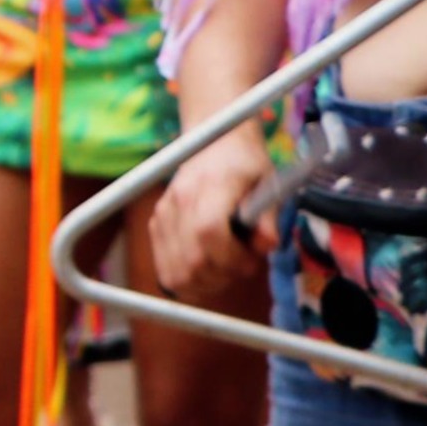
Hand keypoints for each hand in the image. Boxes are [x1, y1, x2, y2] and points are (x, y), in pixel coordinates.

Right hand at [149, 126, 275, 303]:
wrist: (214, 141)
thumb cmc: (246, 165)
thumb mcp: (269, 185)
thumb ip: (269, 219)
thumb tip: (265, 246)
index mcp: (209, 187)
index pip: (209, 233)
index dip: (232, 258)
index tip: (251, 259)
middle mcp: (178, 203)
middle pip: (190, 262)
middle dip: (223, 277)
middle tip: (242, 266)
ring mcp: (163, 216)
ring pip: (175, 274)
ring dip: (205, 284)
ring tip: (225, 269)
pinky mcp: (156, 226)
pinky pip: (166, 270)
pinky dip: (188, 280)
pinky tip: (208, 269)